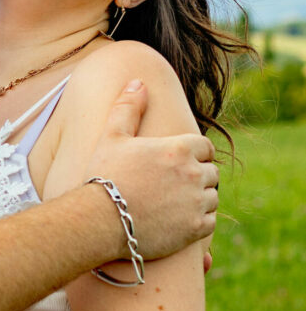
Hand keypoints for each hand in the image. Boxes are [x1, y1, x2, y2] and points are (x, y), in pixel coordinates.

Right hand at [86, 79, 217, 260]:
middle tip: (173, 186)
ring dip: (199, 199)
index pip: (205, 147)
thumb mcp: (112, 136)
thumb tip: (138, 82)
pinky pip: (209, 222)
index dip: (194, 154)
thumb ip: (128, 107)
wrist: (99, 220)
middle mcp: (193, 173)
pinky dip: (198, 222)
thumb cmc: (104, 176)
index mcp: (179, 148)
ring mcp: (196, 202)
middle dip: (197, 177)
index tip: (178, 163)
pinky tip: (178, 221)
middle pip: (211, 173)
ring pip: (212, 198)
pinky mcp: (195, 228)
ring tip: (175, 204)